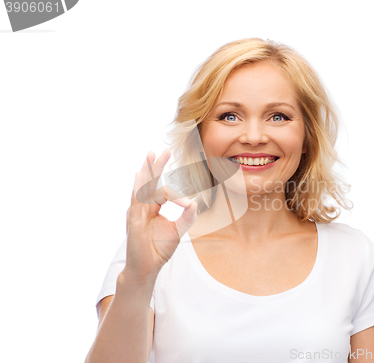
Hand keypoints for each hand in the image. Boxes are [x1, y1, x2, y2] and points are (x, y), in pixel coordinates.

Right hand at [124, 148, 196, 279]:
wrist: (147, 268)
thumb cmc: (159, 249)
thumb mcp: (177, 230)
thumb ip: (187, 217)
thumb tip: (195, 202)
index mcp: (152, 208)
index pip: (163, 191)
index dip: (177, 195)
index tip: (188, 204)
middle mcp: (143, 207)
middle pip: (149, 182)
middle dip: (156, 165)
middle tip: (163, 150)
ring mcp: (137, 212)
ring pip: (142, 187)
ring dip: (147, 171)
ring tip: (150, 155)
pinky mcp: (134, 221)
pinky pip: (137, 201)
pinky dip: (139, 188)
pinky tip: (140, 176)